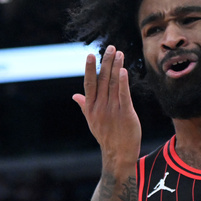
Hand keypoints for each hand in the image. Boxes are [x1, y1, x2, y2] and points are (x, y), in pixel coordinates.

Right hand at [73, 45, 141, 169]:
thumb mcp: (92, 121)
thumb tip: (75, 95)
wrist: (118, 154)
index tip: (90, 54)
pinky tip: (123, 71)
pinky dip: (123, 83)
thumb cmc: (107, 136)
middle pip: (102, 80)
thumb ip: (85, 106)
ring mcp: (112, 110)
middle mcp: (100, 106)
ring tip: (119, 53)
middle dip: (106, 62)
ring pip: (113, 84)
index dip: (89, 69)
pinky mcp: (125, 114)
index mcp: (91, 107)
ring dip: (116, 67)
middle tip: (111, 47)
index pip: (90, 84)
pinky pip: (124, 96)